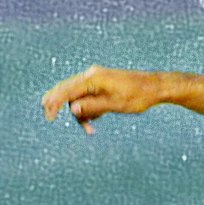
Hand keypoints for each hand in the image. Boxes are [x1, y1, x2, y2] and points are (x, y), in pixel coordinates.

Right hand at [40, 65, 168, 134]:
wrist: (155, 87)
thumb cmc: (137, 96)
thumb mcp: (115, 105)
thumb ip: (93, 107)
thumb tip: (72, 109)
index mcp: (93, 78)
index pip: (67, 90)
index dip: (54, 103)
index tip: (48, 116)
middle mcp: (91, 75)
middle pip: (66, 90)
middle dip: (59, 105)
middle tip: (49, 117)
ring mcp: (95, 78)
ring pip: (77, 96)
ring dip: (80, 112)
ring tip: (90, 129)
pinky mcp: (100, 84)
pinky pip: (86, 96)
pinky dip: (88, 108)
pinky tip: (96, 118)